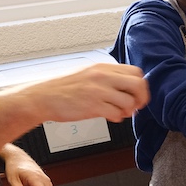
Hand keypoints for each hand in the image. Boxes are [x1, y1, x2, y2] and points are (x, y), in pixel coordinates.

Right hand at [28, 63, 148, 122]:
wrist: (43, 98)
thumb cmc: (65, 89)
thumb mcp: (88, 75)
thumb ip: (108, 78)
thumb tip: (129, 89)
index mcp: (102, 67)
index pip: (135, 72)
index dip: (141, 86)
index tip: (137, 95)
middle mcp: (102, 76)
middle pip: (138, 84)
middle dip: (141, 98)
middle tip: (136, 106)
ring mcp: (98, 90)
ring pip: (129, 101)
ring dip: (128, 111)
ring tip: (118, 112)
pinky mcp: (93, 105)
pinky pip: (116, 113)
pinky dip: (117, 117)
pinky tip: (109, 116)